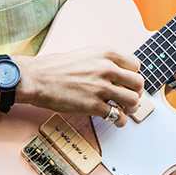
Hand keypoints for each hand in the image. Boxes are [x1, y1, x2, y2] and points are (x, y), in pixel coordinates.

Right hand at [14, 46, 143, 127]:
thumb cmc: (56, 67)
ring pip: (132, 100)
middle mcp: (107, 69)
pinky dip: (120, 121)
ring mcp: (102, 88)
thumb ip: (105, 62)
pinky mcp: (94, 105)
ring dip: (131, 108)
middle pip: (138, 83)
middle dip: (136, 93)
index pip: (135, 65)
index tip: (128, 83)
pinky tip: (115, 120)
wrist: (37, 78)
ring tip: (125, 110)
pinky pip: (117, 116)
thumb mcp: (86, 54)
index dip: (133, 76)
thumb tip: (118, 74)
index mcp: (107, 53)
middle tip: (130, 98)